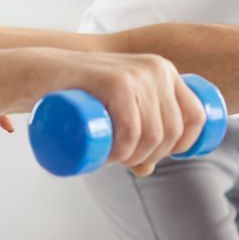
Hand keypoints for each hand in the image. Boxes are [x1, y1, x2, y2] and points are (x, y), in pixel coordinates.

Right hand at [53, 51, 205, 175]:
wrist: (42, 72)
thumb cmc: (81, 94)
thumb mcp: (117, 108)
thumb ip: (137, 135)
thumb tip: (149, 170)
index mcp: (166, 71)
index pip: (196, 116)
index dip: (183, 146)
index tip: (155, 156)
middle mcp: (157, 68)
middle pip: (171, 131)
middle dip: (149, 157)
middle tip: (120, 160)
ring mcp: (137, 73)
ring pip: (153, 134)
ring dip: (132, 158)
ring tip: (110, 158)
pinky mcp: (114, 81)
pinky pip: (132, 128)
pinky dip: (124, 150)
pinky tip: (110, 156)